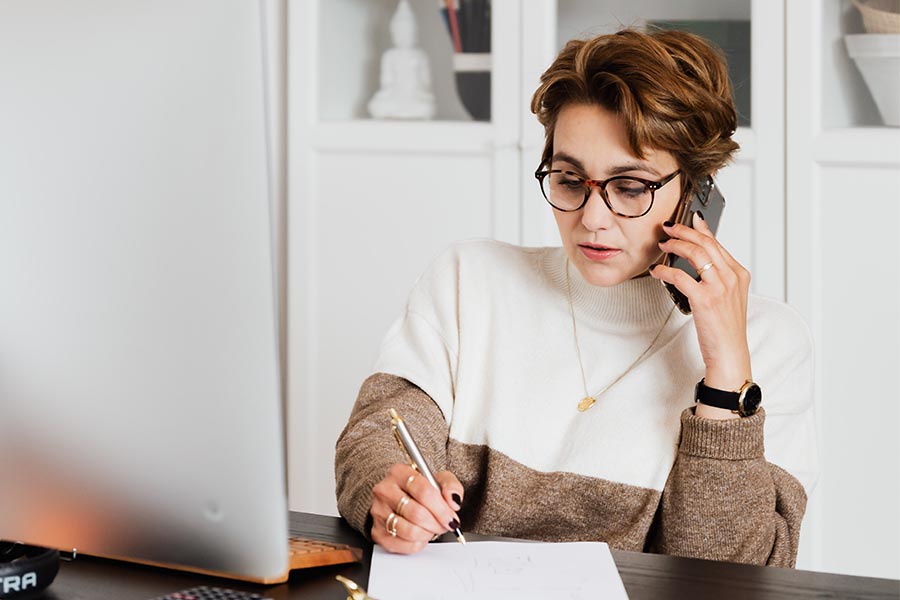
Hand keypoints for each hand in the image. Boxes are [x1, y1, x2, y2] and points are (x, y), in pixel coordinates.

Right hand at [369, 463, 463, 553]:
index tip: (451, 518)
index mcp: (400, 472)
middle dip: (437, 523)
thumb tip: (453, 501)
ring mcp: (378, 511)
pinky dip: (417, 543)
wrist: (402, 499)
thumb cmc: (421, 490)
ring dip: (427, 533)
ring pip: (409, 531)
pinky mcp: (377, 532)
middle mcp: (385, 490)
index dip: (441, 509)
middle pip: (417, 513)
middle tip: (445, 525)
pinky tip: (421, 535)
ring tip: (432, 528)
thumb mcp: (440, 480)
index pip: (424, 491)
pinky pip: (402, 545)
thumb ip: (451, 486)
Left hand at [651, 212, 751, 417]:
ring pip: (695, 253)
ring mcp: (720, 287)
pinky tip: (657, 271)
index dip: (701, 229)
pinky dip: (665, 270)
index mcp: (739, 274)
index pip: (718, 243)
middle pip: (706, 243)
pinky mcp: (705, 299)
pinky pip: (680, 276)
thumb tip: (698, 260)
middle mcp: (732, 277)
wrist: (730, 353)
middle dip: (684, 231)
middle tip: (668, 227)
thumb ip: (718, 277)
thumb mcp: (728, 297)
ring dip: (675, 245)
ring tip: (663, 244)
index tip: (690, 219)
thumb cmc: (726, 328)